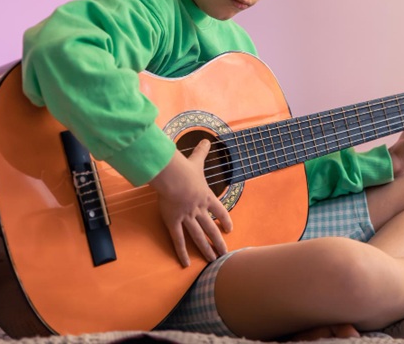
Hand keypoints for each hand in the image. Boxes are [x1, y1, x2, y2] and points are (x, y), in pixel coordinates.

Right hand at [148, 139, 232, 266]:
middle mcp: (199, 209)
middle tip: (225, 254)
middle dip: (218, 242)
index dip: (225, 220)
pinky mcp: (173, 222)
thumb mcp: (196, 160)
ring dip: (206, 249)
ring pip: (198, 237)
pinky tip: (186, 264)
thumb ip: (202, 151)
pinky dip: (182, 253)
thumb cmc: (184, 168)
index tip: (230, 229)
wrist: (173, 177)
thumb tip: (206, 139)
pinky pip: (178, 240)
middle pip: (211, 228)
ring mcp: (187, 217)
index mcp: (206, 196)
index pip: (219, 210)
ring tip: (213, 261)